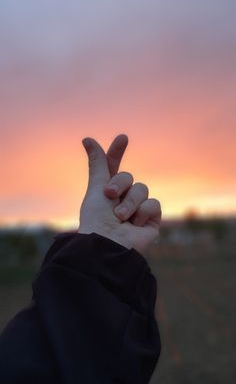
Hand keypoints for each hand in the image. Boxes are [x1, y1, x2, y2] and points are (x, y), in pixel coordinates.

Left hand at [78, 134, 160, 256]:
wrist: (109, 246)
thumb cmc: (97, 220)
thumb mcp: (96, 189)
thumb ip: (98, 164)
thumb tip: (88, 138)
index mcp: (107, 192)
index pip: (114, 167)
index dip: (117, 152)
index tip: (122, 137)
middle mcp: (122, 199)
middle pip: (128, 177)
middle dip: (118, 184)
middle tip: (109, 196)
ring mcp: (137, 210)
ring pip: (142, 189)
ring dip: (129, 202)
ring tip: (121, 218)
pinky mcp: (151, 220)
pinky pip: (153, 204)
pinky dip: (143, 212)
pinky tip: (135, 226)